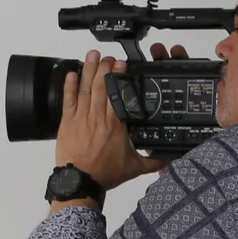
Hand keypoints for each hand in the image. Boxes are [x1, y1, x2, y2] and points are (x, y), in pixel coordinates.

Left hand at [53, 48, 176, 196]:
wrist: (80, 183)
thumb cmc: (103, 174)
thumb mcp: (134, 167)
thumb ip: (153, 161)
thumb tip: (170, 159)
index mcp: (116, 125)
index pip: (119, 94)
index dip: (119, 77)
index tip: (122, 64)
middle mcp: (99, 118)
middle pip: (102, 86)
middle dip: (105, 68)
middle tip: (108, 56)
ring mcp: (82, 118)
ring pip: (86, 89)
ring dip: (89, 70)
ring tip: (92, 55)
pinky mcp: (67, 123)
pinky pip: (68, 100)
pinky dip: (70, 86)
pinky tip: (72, 73)